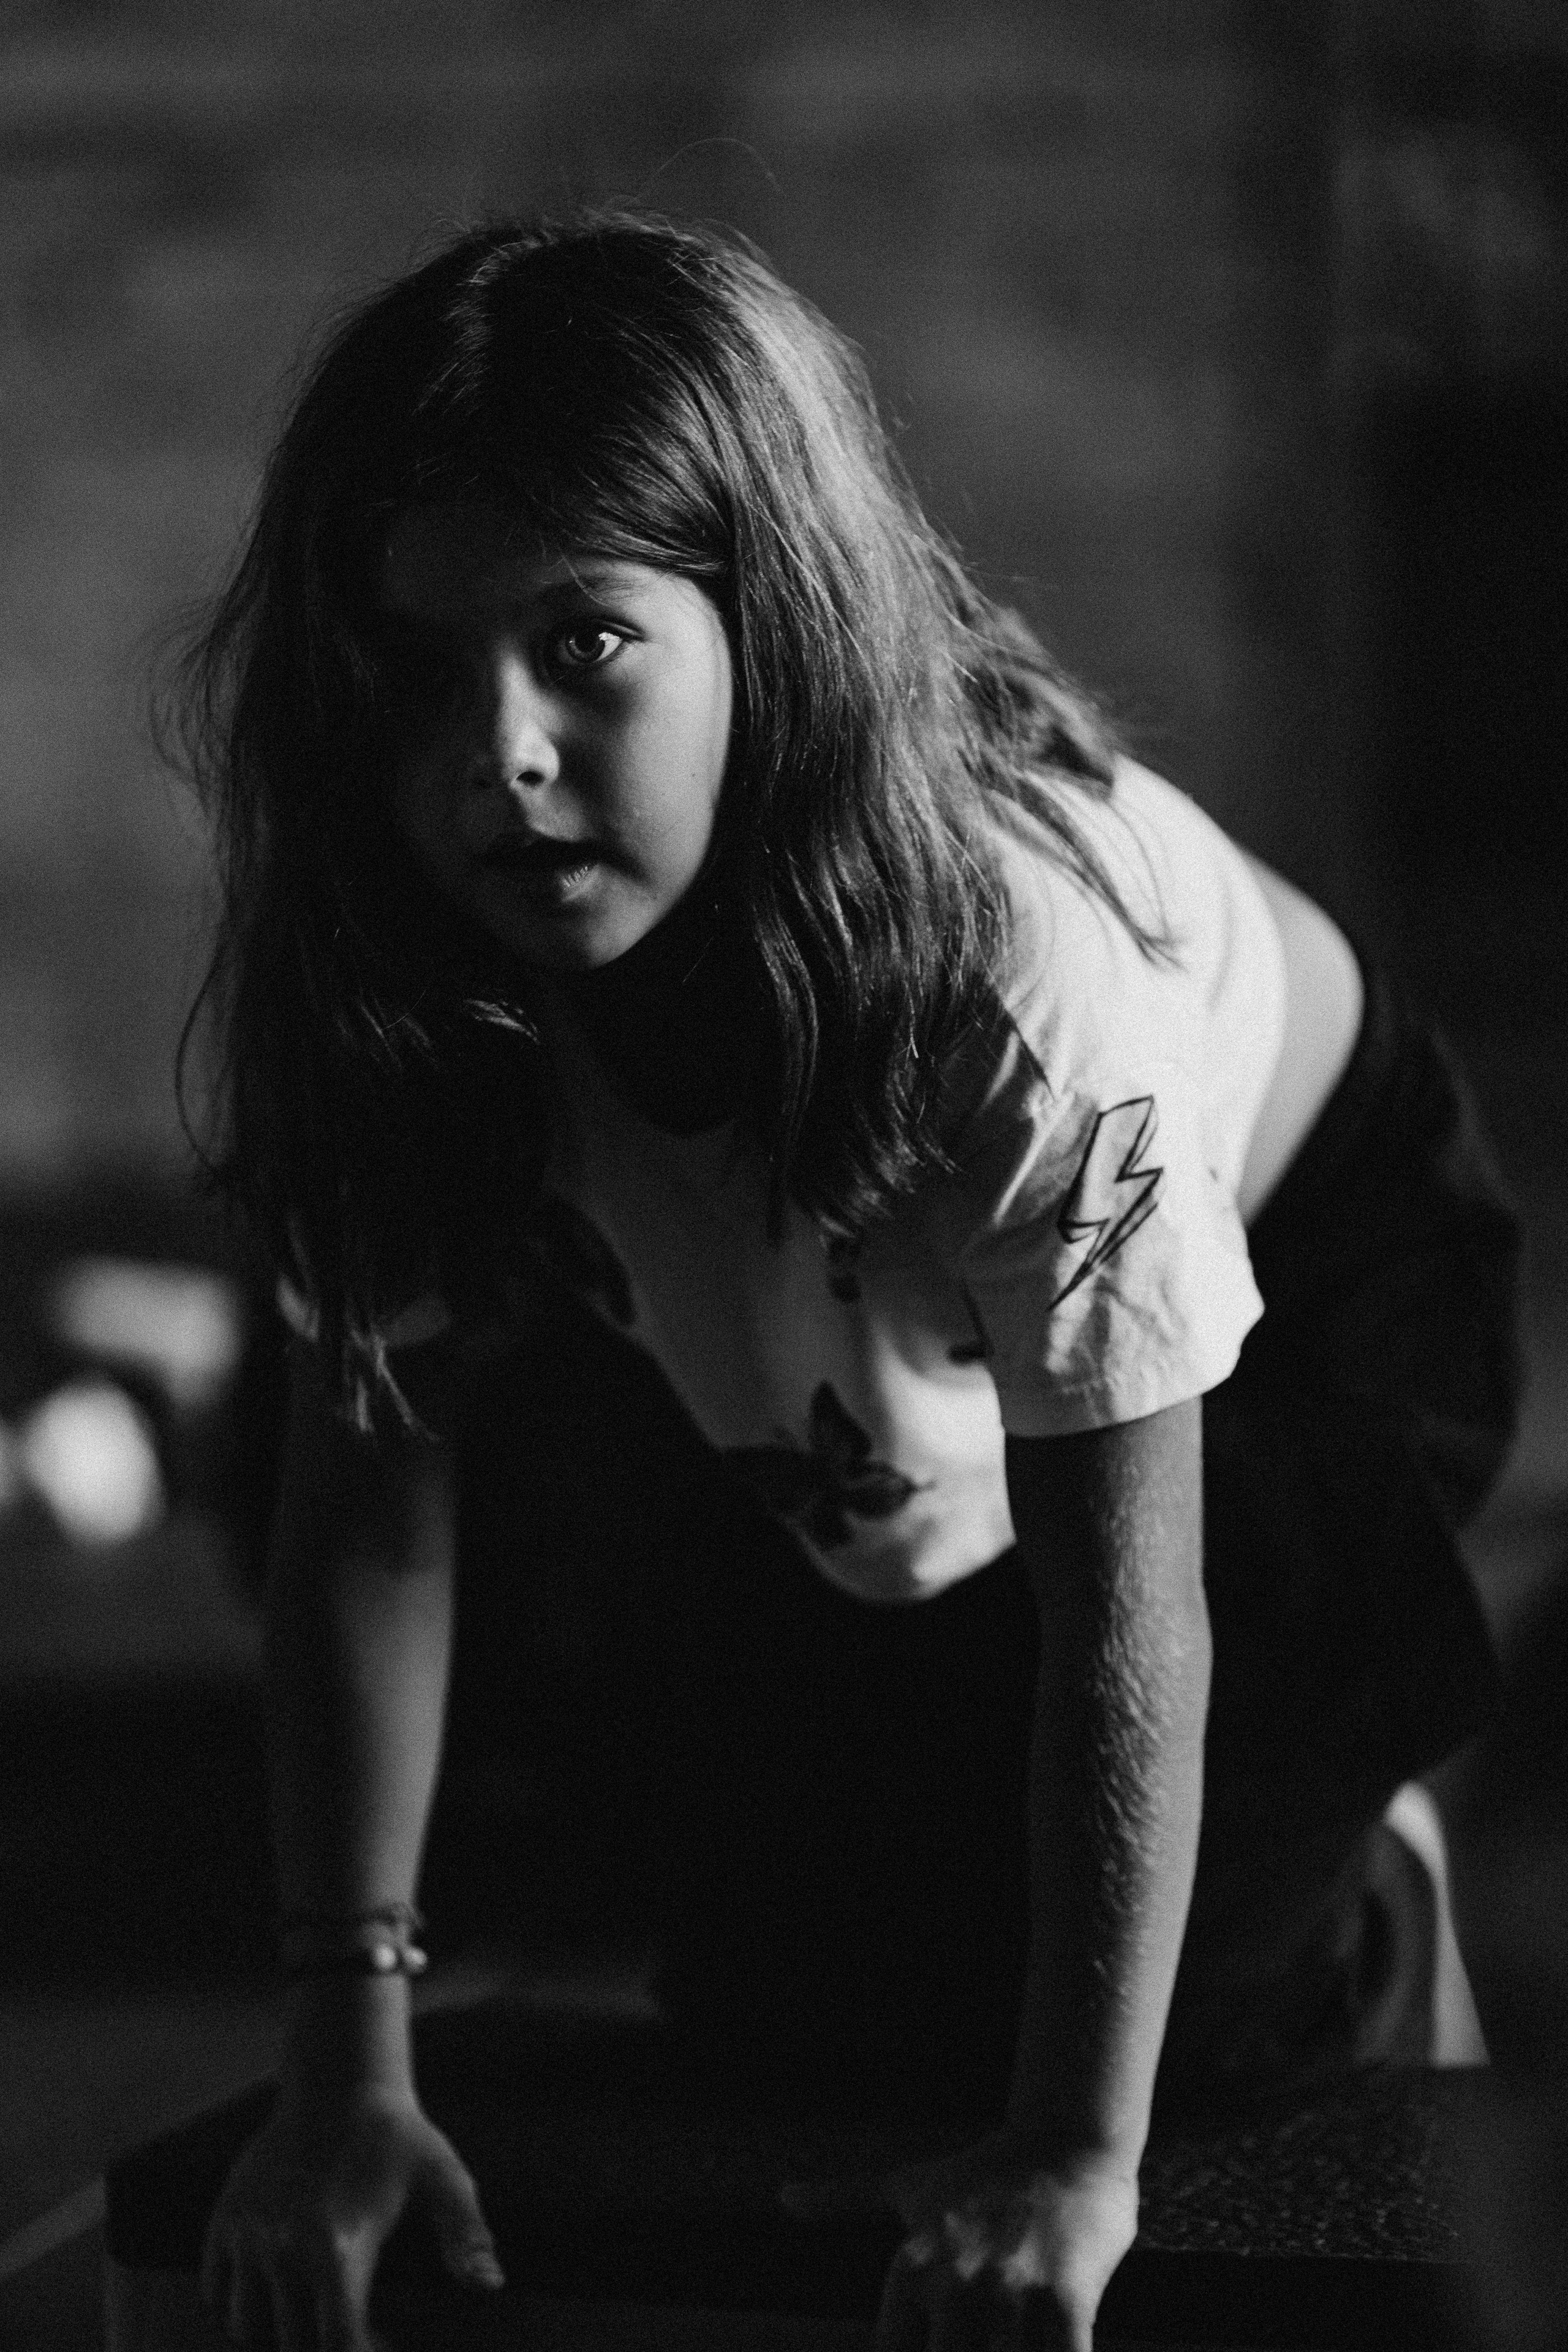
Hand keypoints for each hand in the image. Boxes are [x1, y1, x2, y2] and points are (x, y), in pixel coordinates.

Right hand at [201, 2082, 503, 2350]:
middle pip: (290, 2346)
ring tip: (313, 2325)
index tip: (384, 2345)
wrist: (339, 2081)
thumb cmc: (398, 2136)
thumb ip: (467, 2234)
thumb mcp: (443, 2177)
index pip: (338, 2343)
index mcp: (337, 2246)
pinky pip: (215, 2291)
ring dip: (276, 2340)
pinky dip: (239, 2310)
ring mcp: (247, 2234)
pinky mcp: (225, 2218)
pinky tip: (279, 2298)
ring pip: (244, 2328)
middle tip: (355, 2336)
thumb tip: (491, 2286)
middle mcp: (283, 2247)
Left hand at [782, 2128, 1137, 2349]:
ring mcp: (1010, 2294)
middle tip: (964, 2344)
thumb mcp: (909, 2185)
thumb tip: (783, 2197)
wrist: (1069, 2140)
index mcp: (911, 2267)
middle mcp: (953, 2283)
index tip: (936, 2344)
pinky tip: (1054, 2349)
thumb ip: (844, 2200)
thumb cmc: (982, 2172)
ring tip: (1005, 2344)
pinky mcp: (1067, 2300)